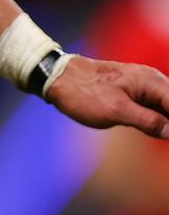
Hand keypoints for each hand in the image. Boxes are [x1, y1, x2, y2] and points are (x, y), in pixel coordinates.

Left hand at [46, 55, 168, 138]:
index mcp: (151, 81)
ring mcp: (141, 85)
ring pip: (166, 106)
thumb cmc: (84, 92)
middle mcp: (151, 80)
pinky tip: (158, 132)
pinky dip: (160, 119)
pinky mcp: (131, 92)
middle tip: (165, 137)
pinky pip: (154, 106)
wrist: (57, 77)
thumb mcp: (116, 110)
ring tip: (162, 136)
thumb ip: (149, 121)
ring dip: (166, 121)